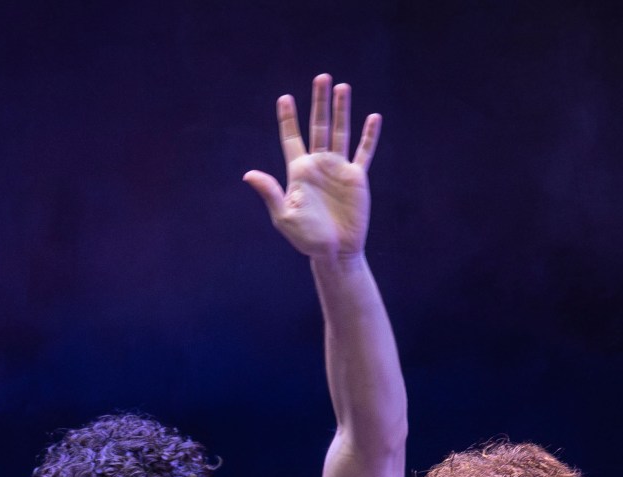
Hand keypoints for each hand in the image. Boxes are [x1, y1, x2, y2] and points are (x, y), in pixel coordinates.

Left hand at [244, 74, 380, 262]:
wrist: (335, 252)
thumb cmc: (306, 237)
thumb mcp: (284, 216)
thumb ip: (270, 192)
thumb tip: (249, 174)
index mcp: (299, 171)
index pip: (291, 138)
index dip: (288, 118)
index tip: (284, 97)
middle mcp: (318, 165)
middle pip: (318, 126)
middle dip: (319, 102)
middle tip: (321, 77)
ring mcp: (338, 169)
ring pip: (340, 132)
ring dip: (342, 110)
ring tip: (342, 87)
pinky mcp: (356, 177)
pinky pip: (364, 152)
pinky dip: (369, 136)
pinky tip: (373, 117)